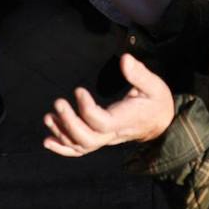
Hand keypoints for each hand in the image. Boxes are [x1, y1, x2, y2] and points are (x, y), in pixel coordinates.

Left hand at [42, 54, 175, 156]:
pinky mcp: (100, 139)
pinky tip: (48, 141)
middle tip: (58, 103)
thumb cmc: (156, 101)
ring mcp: (106, 139)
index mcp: (126, 119)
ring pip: (81, 146)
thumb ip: (139, 73)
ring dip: (62, 133)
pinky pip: (80, 150)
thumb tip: (125, 59)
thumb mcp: (154, 85)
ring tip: (48, 117)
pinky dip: (62, 148)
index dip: (86, 109)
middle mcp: (114, 133)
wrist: (161, 123)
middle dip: (69, 124)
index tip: (78, 90)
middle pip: (88, 139)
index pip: (102, 122)